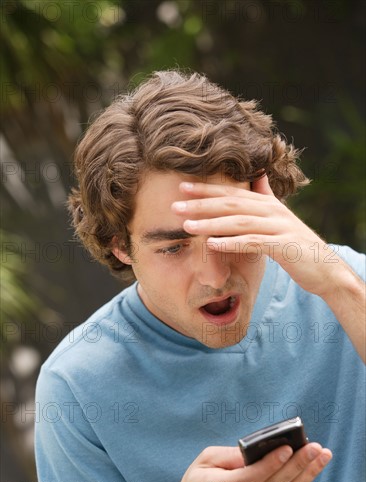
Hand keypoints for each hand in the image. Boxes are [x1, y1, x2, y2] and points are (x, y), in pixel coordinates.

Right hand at [150, 443, 331, 481]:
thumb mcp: (204, 462)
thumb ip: (229, 455)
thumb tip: (257, 448)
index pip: (251, 478)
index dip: (271, 464)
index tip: (287, 448)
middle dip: (298, 465)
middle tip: (315, 447)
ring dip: (306, 474)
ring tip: (322, 456)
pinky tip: (310, 469)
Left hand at [172, 176, 345, 297]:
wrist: (326, 268)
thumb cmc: (297, 245)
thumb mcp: (280, 218)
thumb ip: (266, 197)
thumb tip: (257, 176)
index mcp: (267, 204)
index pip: (232, 192)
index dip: (207, 189)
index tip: (182, 188)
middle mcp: (272, 211)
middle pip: (231, 203)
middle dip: (201, 204)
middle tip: (175, 205)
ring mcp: (278, 227)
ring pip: (239, 221)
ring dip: (210, 223)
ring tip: (187, 226)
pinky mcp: (284, 246)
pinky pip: (253, 242)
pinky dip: (231, 242)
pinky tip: (211, 244)